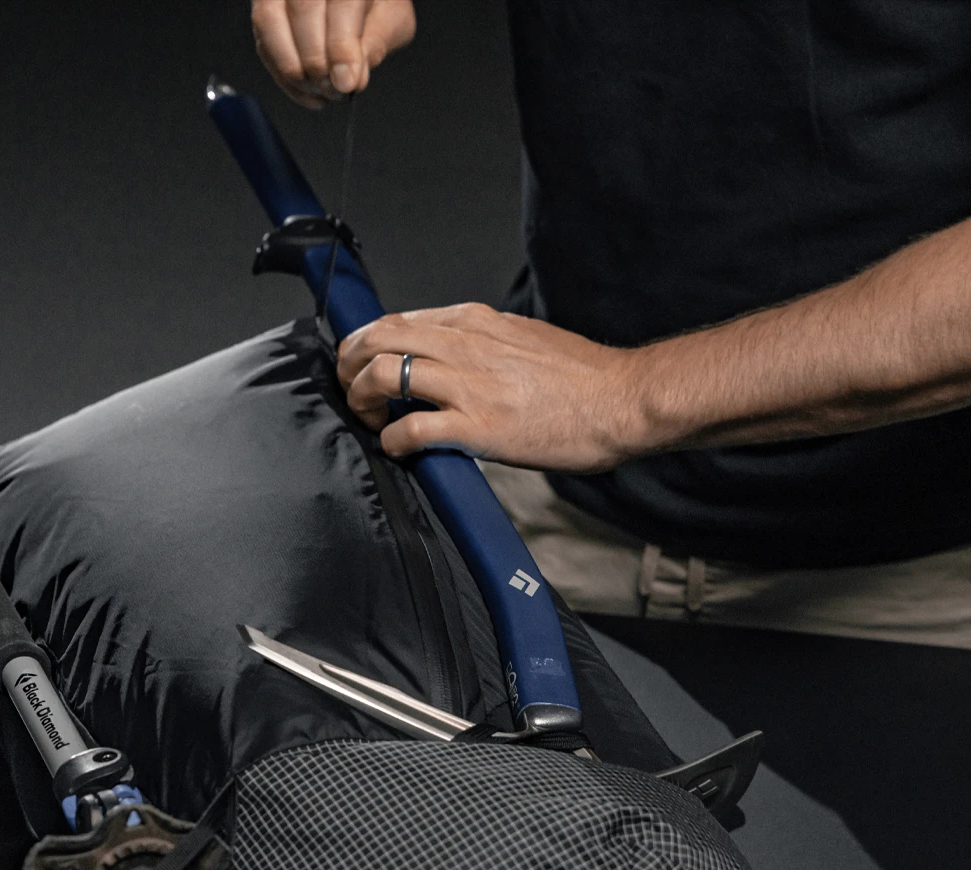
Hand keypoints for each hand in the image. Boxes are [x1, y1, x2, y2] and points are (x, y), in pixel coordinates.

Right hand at [252, 0, 415, 107]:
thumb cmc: (379, 4)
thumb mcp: (393, 19)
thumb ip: (375, 44)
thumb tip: (350, 78)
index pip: (340, 2)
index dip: (341, 47)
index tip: (346, 83)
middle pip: (302, 8)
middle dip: (317, 60)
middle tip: (335, 90)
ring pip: (270, 22)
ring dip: (293, 69)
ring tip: (321, 92)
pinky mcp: (266, 8)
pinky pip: (263, 41)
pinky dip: (283, 75)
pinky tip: (309, 93)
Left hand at [337, 303, 649, 470]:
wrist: (621, 400)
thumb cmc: (582, 378)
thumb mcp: (523, 339)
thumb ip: (482, 344)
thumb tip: (452, 358)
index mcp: (475, 321)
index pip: (397, 320)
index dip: (366, 343)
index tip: (362, 365)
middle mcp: (465, 344)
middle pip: (377, 338)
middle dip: (349, 365)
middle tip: (351, 391)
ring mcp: (469, 384)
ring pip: (383, 374)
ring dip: (362, 400)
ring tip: (371, 420)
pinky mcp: (478, 425)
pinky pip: (411, 427)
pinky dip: (392, 439)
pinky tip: (397, 448)